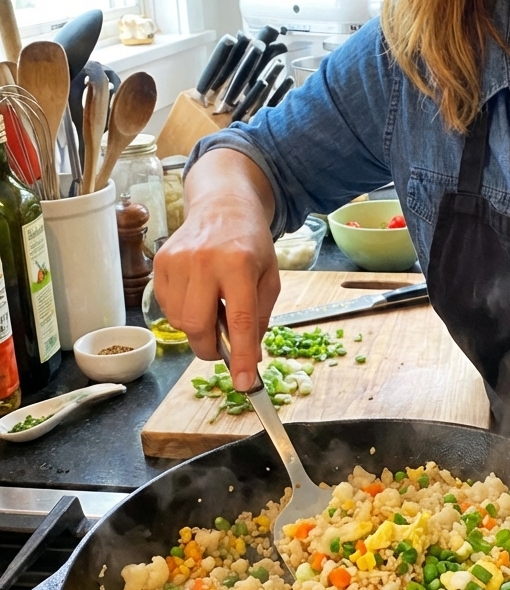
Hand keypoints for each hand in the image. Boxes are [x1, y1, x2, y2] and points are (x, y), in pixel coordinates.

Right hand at [153, 149, 279, 390]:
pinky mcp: (160, 263)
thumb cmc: (251, 244)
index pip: (240, 321)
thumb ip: (259, 319)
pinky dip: (182, 312)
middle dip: (209, 348)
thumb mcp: (269, 278)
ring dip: (196, 328)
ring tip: (213, 306)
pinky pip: (166, 307)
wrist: (223, 205)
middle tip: (222, 348)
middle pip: (197, 326)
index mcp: (239, 265)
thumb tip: (246, 358)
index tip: (243, 383)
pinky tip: (197, 295)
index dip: (240, 356)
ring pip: (179, 321)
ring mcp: (177, 261)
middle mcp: (204, 261)